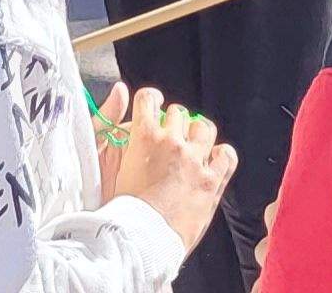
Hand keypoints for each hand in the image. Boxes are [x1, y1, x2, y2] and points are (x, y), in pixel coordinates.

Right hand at [98, 85, 235, 247]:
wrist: (143, 239)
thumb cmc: (121, 208)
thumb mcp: (105, 161)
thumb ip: (110, 121)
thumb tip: (120, 90)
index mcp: (144, 136)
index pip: (149, 99)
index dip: (150, 100)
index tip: (152, 105)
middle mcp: (172, 143)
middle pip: (178, 112)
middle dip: (173, 121)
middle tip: (168, 137)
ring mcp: (195, 161)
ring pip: (204, 128)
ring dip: (197, 133)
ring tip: (191, 146)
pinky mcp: (212, 181)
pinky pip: (226, 155)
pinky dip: (221, 154)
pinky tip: (213, 159)